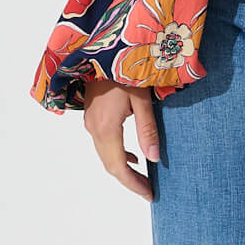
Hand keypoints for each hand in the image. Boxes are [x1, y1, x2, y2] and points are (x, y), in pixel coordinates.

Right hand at [82, 76, 159, 199]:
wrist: (104, 50)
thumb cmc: (125, 70)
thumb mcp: (142, 100)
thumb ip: (147, 130)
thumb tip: (154, 158)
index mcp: (106, 128)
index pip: (119, 167)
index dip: (133, 184)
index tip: (149, 195)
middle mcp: (94, 129)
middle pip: (110, 165)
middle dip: (129, 180)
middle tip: (149, 191)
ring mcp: (90, 122)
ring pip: (105, 155)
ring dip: (123, 169)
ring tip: (143, 178)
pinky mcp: (91, 116)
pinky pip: (102, 144)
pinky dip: (117, 155)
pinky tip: (133, 156)